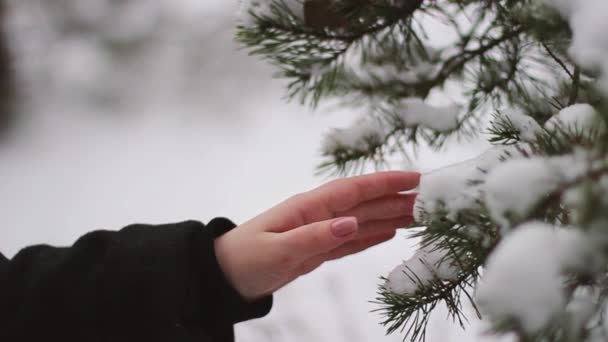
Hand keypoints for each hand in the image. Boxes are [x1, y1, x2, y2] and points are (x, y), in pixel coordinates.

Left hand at [213, 171, 419, 300]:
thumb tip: (353, 222)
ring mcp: (320, 231)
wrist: (225, 277)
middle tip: (431, 201)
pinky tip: (390, 232)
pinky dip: (372, 236)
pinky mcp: (318, 249)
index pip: (354, 190)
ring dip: (390, 216)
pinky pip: (352, 240)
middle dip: (396, 199)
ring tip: (420, 216)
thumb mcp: (279, 249)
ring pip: (362, 221)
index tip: (415, 178)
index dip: (385, 181)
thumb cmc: (246, 259)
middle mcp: (319, 215)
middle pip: (365, 203)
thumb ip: (316, 236)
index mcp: (309, 207)